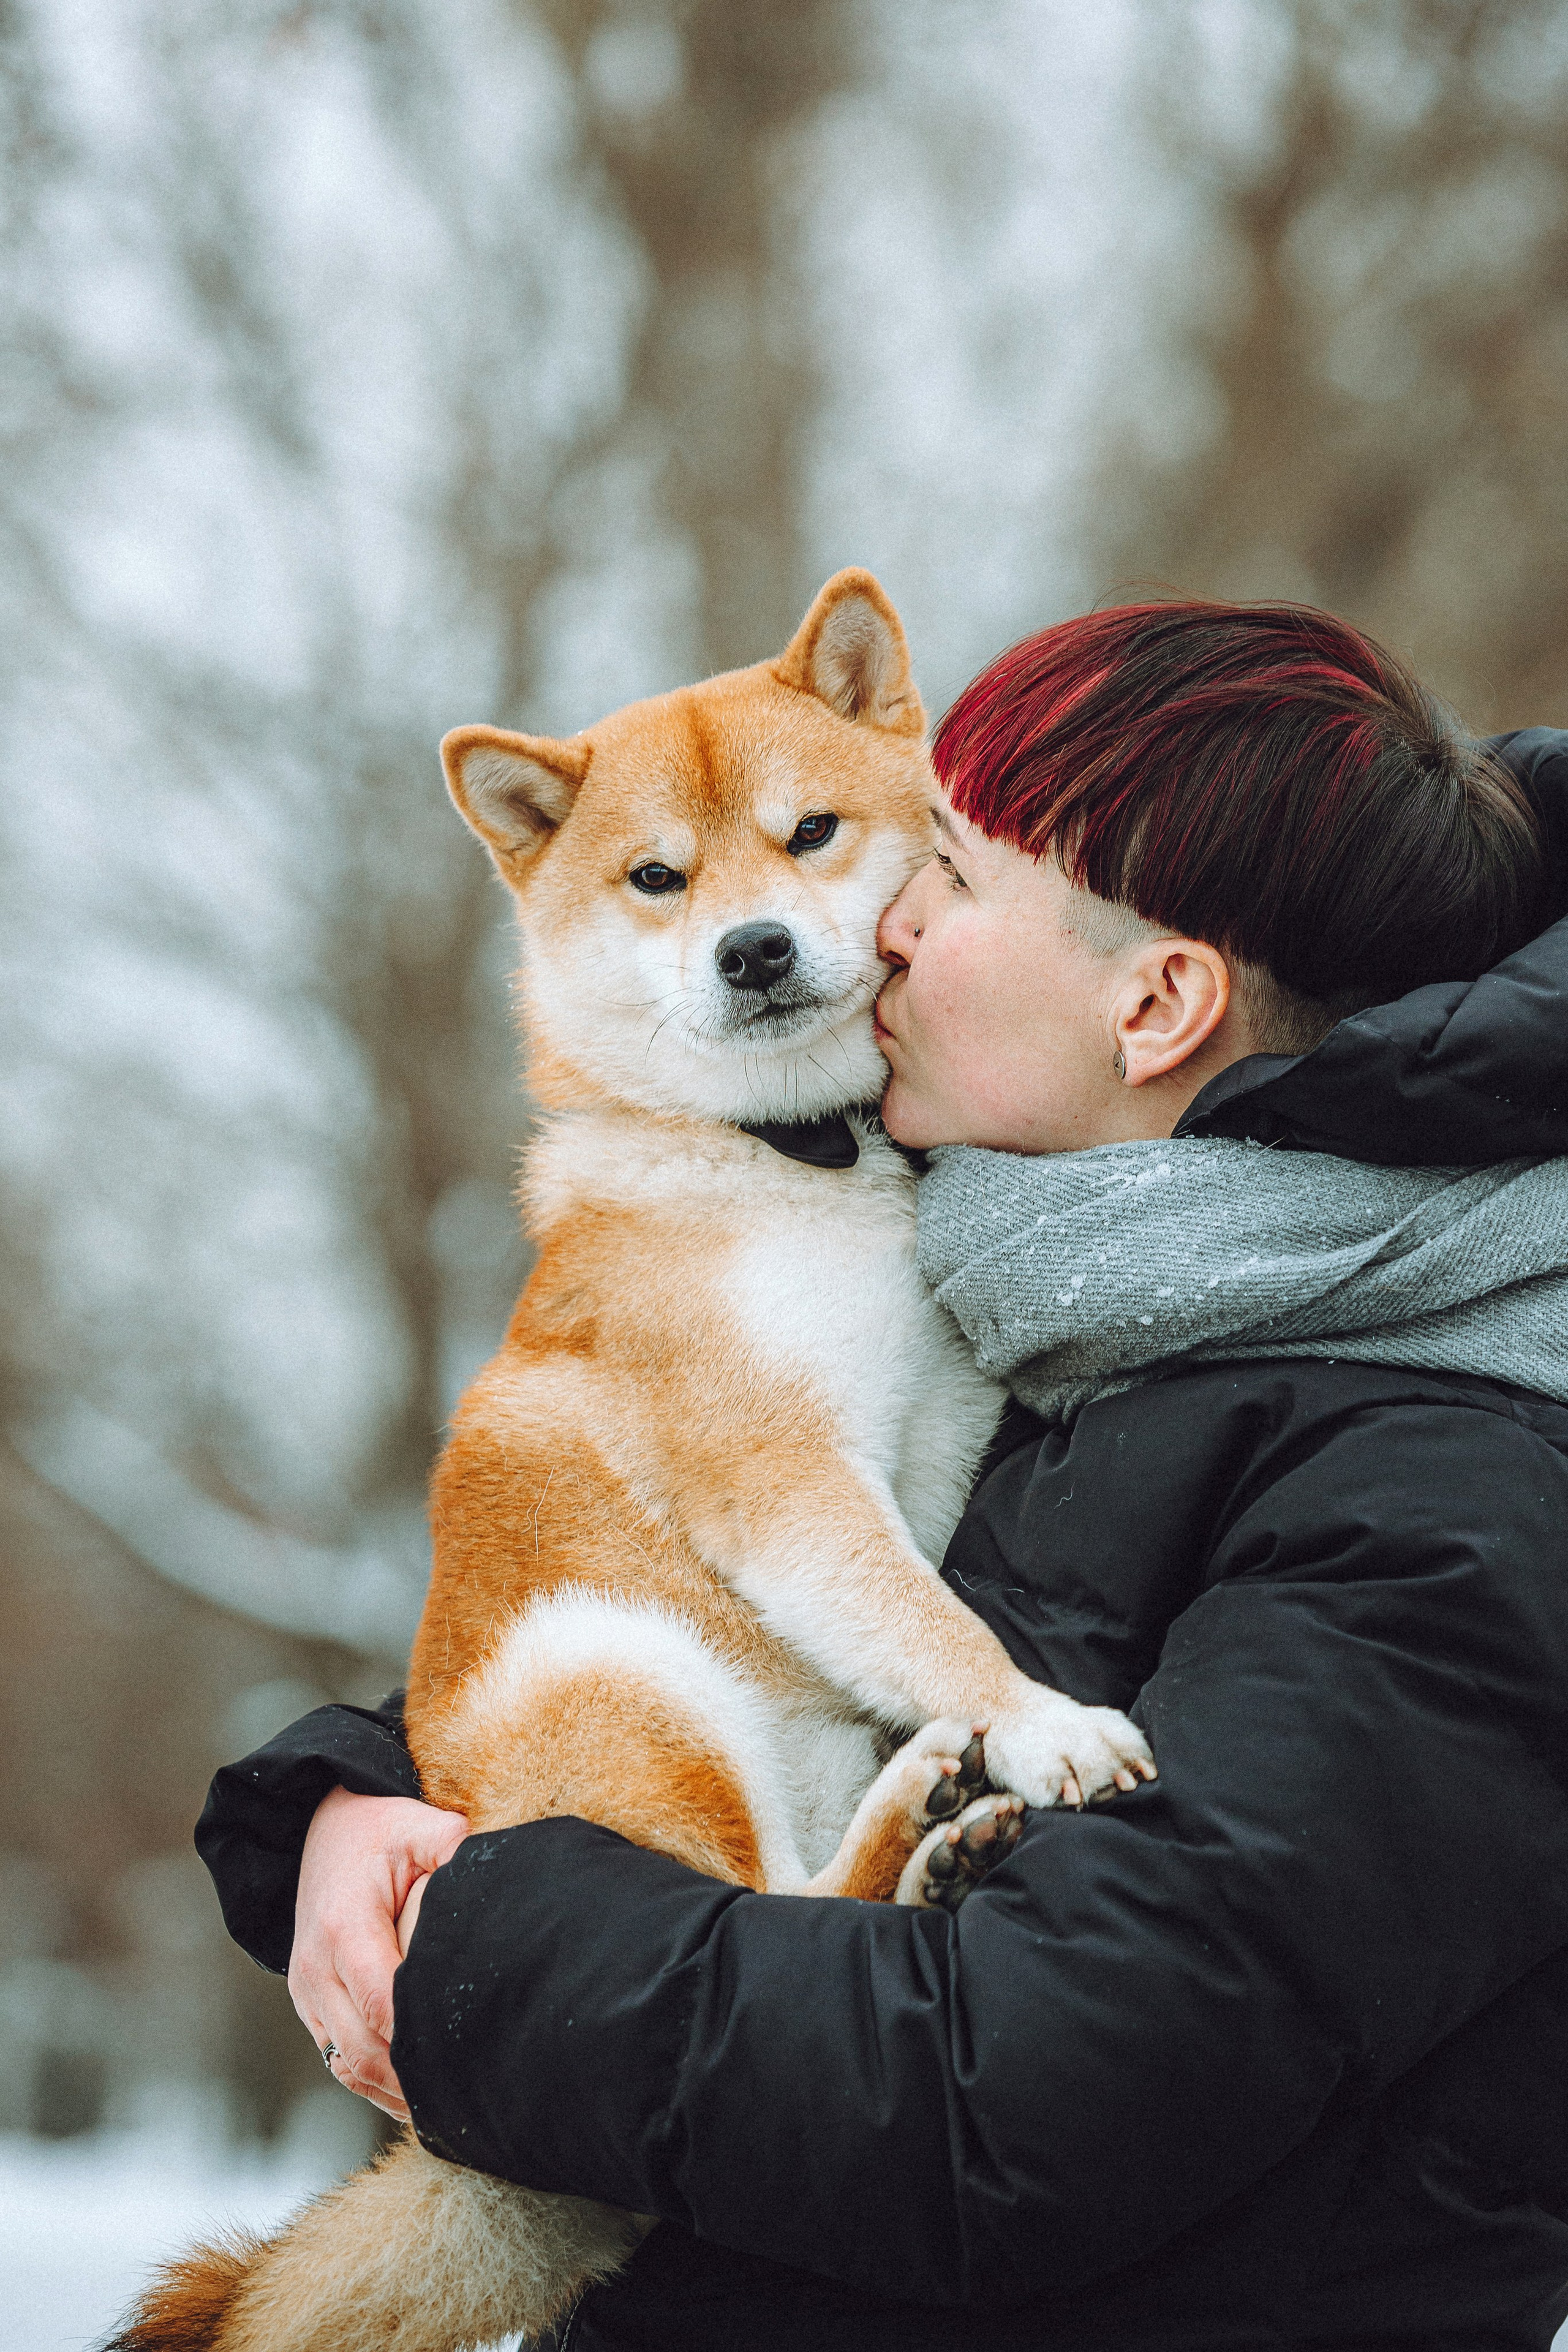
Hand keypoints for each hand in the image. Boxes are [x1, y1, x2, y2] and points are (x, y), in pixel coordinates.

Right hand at [288, 1786, 467, 2122]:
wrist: (322, 1831)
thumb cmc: (378, 1830)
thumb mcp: (417, 1823)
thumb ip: (452, 1844)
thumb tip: (492, 1871)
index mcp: (343, 1927)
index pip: (379, 2001)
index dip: (417, 2036)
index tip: (465, 2057)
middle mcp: (315, 1967)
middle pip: (362, 2046)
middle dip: (412, 2078)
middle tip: (471, 2096)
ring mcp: (307, 1991)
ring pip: (347, 2064)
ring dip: (394, 2092)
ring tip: (449, 2109)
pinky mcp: (310, 2005)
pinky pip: (337, 2060)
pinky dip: (375, 2084)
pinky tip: (416, 2098)